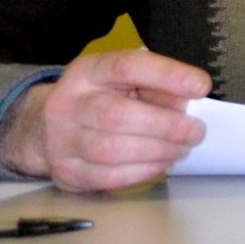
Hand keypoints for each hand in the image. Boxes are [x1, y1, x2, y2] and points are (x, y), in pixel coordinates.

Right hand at [0, 50, 211, 191]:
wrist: (43, 128)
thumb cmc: (98, 98)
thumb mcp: (121, 80)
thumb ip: (153, 85)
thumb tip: (188, 100)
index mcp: (87, 71)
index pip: (127, 66)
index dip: (167, 75)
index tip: (201, 86)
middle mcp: (68, 103)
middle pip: (117, 114)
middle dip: (166, 125)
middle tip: (196, 130)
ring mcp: (61, 140)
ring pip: (112, 150)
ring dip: (157, 151)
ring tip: (182, 148)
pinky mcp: (66, 172)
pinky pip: (109, 177)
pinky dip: (143, 172)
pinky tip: (162, 164)